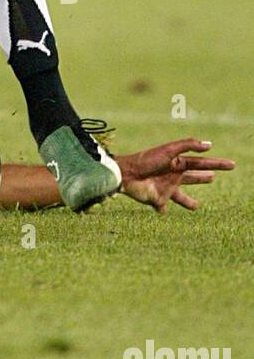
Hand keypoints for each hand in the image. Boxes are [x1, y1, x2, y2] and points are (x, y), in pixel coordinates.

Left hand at [117, 139, 234, 212]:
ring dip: (189, 202)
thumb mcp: (168, 151)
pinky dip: (163, 211)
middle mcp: (173, 176)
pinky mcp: (157, 201)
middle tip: (213, 177)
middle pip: (192, 177)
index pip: (201, 164)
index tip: (231, 165)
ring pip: (181, 196)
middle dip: (203, 177)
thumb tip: (209, 145)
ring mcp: (165, 189)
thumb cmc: (147, 161)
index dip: (216, 164)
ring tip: (197, 206)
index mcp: (177, 163)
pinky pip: (162, 208)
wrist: (127, 175)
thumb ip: (188, 146)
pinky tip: (164, 213)